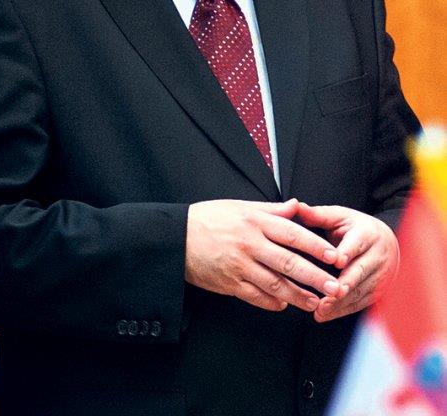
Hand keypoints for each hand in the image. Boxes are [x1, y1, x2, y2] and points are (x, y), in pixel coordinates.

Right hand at [185, 198, 343, 312]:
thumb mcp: (239, 206)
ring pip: (276, 284)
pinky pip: (257, 296)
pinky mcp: (230, 283)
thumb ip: (271, 209)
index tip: (334, 256)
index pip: (292, 234)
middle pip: (289, 262)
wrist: (176, 238)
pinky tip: (285, 305)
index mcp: (254, 221)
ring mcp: (240, 265)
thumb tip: (297, 206)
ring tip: (316, 302)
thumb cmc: (208, 219)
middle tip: (334, 286)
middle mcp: (249, 243)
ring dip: (298, 295)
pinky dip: (273, 303)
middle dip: (314, 276)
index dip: (315, 246)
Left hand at [297, 203, 399, 321]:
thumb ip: (318, 215)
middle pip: (361, 271)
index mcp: (367, 234)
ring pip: (361, 290)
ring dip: (342, 302)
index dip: (347, 253)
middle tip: (329, 294)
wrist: (387, 243)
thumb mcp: (340, 217)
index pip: (357, 244)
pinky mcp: (379, 291)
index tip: (336, 262)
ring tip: (322, 310)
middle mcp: (378, 256)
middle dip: (345, 284)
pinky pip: (361, 302)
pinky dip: (344, 310)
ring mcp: (381, 276)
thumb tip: (296, 205)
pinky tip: (327, 314)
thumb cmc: (356, 228)